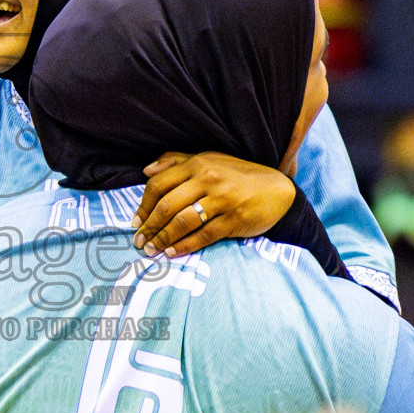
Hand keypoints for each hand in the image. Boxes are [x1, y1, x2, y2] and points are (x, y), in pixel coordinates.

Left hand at [132, 152, 296, 256]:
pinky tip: (172, 252)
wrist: (277, 190)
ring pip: (182, 221)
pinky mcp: (234, 219)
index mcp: (197, 163)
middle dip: (149, 226)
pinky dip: (184, 246)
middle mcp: (208, 179)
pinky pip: (203, 235)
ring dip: (163, 238)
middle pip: (167, 205)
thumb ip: (176, 161)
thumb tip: (146, 171)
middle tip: (139, 241)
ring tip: (151, 250)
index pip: (159, 184)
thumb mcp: (209, 160)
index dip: (143, 205)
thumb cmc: (237, 176)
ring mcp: (222, 200)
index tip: (136, 221)